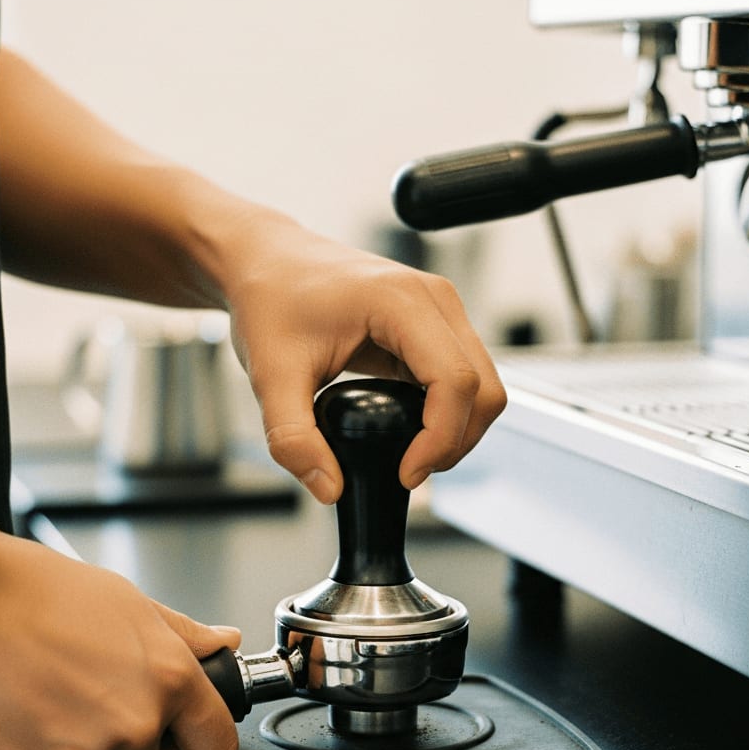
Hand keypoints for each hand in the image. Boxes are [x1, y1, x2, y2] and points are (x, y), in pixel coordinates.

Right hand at [0, 533, 239, 749]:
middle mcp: (134, 724)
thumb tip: (223, 642)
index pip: (216, 747)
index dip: (200, 744)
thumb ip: (184, 634)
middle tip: (91, 704)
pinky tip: (20, 713)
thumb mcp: (129, 602)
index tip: (184, 739)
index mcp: (169, 679)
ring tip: (50, 699)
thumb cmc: (38, 594)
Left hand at [223, 220, 506, 502]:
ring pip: (484, 386)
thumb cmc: (269, 297)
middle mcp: (433, 299)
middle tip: (411, 472)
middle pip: (484, 388)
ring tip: (411, 457)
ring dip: (457, 430)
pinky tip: (410, 431)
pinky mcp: (435, 325)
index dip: (441, 439)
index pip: (455, 381)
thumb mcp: (271, 374)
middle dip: (455, 442)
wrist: (264, 260)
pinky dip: (448, 414)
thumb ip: (294, 438)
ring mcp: (440, 310)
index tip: (407, 473)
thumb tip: (330, 489)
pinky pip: (463, 379)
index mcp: (401, 299)